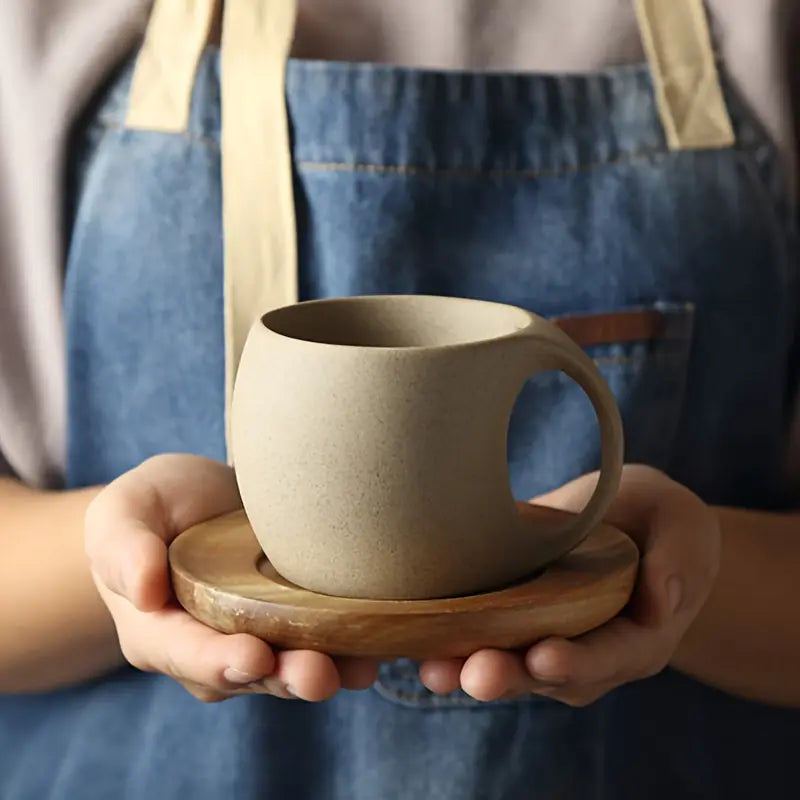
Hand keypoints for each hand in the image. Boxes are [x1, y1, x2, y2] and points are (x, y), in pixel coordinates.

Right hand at [85, 454, 377, 701]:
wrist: (200, 501)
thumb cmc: (155, 507)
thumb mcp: (126, 511)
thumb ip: (124, 545)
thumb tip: (142, 591)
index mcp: (159, 631)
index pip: (185, 654)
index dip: (218, 662)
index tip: (252, 657)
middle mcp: (210, 649)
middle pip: (246, 674)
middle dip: (283, 676)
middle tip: (318, 674)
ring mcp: (255, 638)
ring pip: (288, 667)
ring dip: (325, 670)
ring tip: (359, 668)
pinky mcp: (293, 622)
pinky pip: (319, 643)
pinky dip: (349, 649)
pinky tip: (378, 647)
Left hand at [418, 464, 720, 705]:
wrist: (629, 523)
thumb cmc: (659, 522)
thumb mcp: (683, 524)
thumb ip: (680, 558)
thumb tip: (663, 601)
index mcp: (638, 636)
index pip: (610, 656)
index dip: (578, 661)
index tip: (544, 657)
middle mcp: (591, 653)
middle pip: (549, 676)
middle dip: (512, 676)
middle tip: (477, 674)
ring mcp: (549, 642)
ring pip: (511, 667)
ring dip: (470, 670)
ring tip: (435, 668)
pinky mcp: (514, 624)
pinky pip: (484, 642)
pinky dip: (452, 648)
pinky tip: (416, 647)